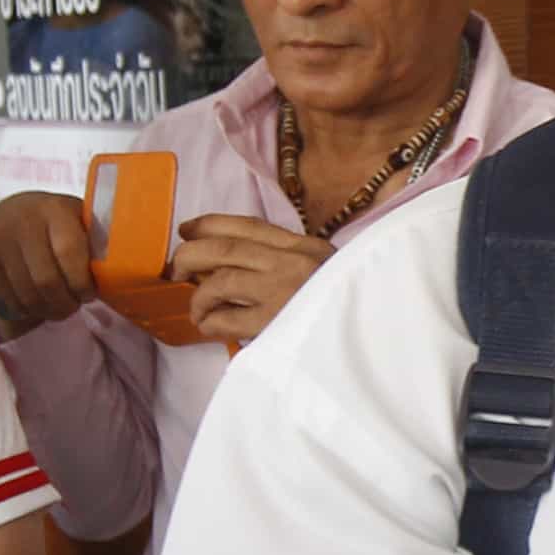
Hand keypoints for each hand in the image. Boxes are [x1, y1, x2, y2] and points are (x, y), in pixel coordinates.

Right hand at [0, 192, 95, 329]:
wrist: (10, 210)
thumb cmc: (56, 221)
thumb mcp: (77, 219)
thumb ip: (94, 241)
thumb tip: (121, 274)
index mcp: (54, 209)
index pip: (69, 253)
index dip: (82, 283)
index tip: (89, 294)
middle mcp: (23, 221)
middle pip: (46, 281)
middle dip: (65, 303)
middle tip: (73, 306)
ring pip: (27, 294)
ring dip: (47, 310)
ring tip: (57, 308)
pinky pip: (8, 298)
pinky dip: (26, 309)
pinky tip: (36, 303)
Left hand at [174, 214, 334, 346]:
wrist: (377, 330)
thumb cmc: (348, 304)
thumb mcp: (325, 271)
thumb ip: (290, 261)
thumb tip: (239, 263)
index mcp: (304, 246)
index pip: (247, 224)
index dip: (209, 223)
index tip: (186, 228)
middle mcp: (291, 262)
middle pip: (223, 247)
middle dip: (190, 255)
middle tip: (177, 270)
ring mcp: (283, 292)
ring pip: (220, 279)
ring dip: (198, 295)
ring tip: (195, 308)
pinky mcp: (276, 323)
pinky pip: (227, 318)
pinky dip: (210, 321)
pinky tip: (209, 327)